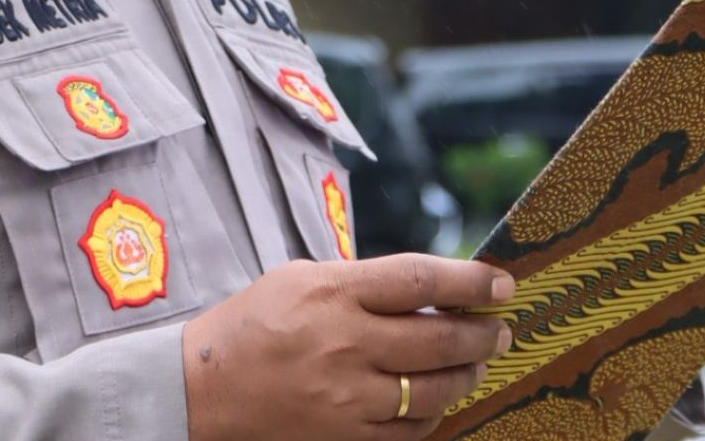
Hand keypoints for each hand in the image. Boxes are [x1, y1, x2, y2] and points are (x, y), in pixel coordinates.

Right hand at [183, 255, 515, 440]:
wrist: (203, 387)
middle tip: (501, 328)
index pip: (420, 280)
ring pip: (433, 389)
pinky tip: (440, 399)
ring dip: (467, 374)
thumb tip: (430, 290)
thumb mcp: (302, 278)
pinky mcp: (345, 436)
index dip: (470, 281)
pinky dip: (435, 413)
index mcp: (333, 293)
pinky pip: (410, 430)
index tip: (501, 283)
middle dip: (482, 333)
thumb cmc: (255, 323)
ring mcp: (346, 397)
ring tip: (478, 363)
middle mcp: (345, 344)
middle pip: (438, 337)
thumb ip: (363, 283)